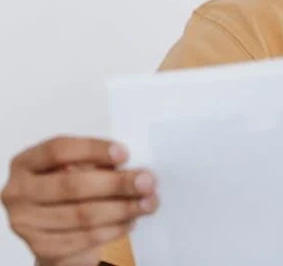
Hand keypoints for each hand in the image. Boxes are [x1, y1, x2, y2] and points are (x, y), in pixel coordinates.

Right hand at [2, 136, 157, 265]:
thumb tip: (136, 171)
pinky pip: (84, 238)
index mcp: (26, 163)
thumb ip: (99, 165)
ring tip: (148, 203)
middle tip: (147, 181)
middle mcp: (18, 192)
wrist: (57, 232)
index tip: (125, 153)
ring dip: (122, 209)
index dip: (93, 150)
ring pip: (82, 215)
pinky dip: (113, 229)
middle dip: (116, 183)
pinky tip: (130, 221)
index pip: (58, 150)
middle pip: (72, 185)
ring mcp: (25, 222)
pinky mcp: (41, 248)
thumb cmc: (71, 191)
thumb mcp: (79, 169)